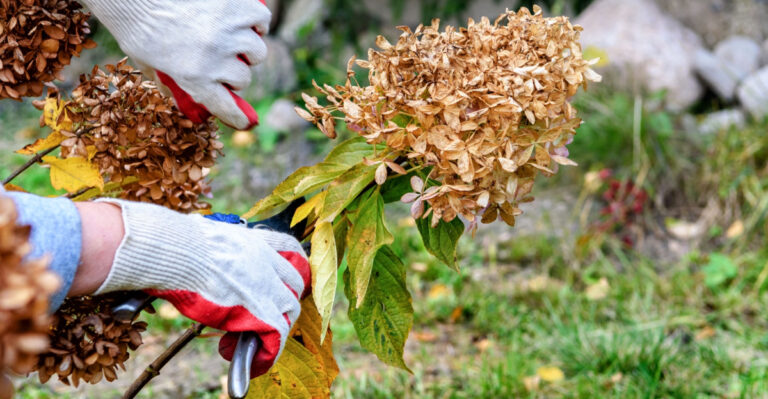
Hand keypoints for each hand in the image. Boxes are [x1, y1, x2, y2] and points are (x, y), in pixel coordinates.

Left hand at [79, 0, 270, 129]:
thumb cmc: (137, 25)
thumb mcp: (147, 63)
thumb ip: (168, 84)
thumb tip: (184, 104)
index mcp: (193, 76)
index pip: (227, 107)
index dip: (238, 117)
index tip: (245, 122)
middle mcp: (215, 56)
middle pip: (243, 78)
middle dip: (234, 75)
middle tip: (223, 64)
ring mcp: (229, 30)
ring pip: (256, 51)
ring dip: (248, 50)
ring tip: (234, 41)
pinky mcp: (236, 5)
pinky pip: (261, 20)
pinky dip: (257, 23)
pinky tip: (245, 22)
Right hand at [94, 199, 308, 377]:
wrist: (177, 251)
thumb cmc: (177, 241)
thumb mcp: (201, 234)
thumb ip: (207, 242)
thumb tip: (188, 239)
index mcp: (253, 241)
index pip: (288, 252)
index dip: (286, 270)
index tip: (281, 282)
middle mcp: (267, 262)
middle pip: (292, 285)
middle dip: (280, 303)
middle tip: (257, 318)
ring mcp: (268, 287)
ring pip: (288, 312)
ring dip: (270, 328)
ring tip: (240, 341)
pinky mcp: (261, 312)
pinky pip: (275, 337)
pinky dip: (263, 351)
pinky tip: (233, 353)